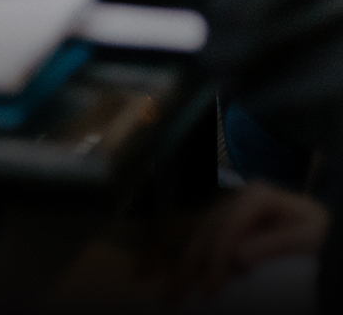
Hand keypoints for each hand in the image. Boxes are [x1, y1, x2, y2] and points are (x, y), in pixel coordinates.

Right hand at [165, 182, 329, 300]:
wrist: (323, 230)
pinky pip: (200, 238)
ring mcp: (229, 208)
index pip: (228, 227)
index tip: (209, 290)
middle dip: (188, 263)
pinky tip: (171, 272)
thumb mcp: (306, 238)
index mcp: (257, 195)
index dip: (215, 259)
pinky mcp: (226, 223)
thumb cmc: (318, 234)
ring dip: (179, 261)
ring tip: (166, 287)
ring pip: (197, 233)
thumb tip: (236, 257)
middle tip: (176, 295)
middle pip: (206, 229)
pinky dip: (185, 256)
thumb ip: (274, 245)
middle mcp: (238, 197)